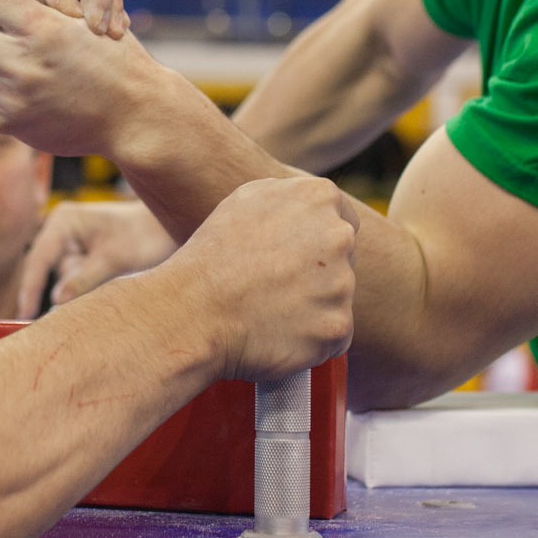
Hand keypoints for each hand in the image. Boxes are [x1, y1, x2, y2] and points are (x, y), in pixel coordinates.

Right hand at [14, 200, 179, 316]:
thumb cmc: (144, 237)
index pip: (38, 259)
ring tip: (109, 287)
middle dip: (60, 294)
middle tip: (64, 316)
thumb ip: (84, 279)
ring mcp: (71, 246)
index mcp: (63, 221)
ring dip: (79, 294)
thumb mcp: (114, 259)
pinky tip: (107, 290)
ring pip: (64, 282)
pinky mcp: (82, 259)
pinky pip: (76, 283)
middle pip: (48, 272)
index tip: (25, 315)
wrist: (170, 230)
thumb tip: (55, 300)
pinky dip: (87, 293)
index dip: (30, 288)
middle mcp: (61, 231)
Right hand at [162, 176, 355, 381]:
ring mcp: (342, 284)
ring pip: (337, 300)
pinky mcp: (337, 327)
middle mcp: (340, 236)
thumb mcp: (247, 199)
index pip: (343, 220)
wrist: (193, 312)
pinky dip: (311, 340)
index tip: (292, 258)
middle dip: (318, 274)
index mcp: (319, 197)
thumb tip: (317, 205)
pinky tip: (278, 334)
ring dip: (312, 308)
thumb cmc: (212, 256)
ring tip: (269, 310)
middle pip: (344, 261)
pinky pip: (334, 336)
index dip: (315, 242)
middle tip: (274, 286)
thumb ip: (291, 196)